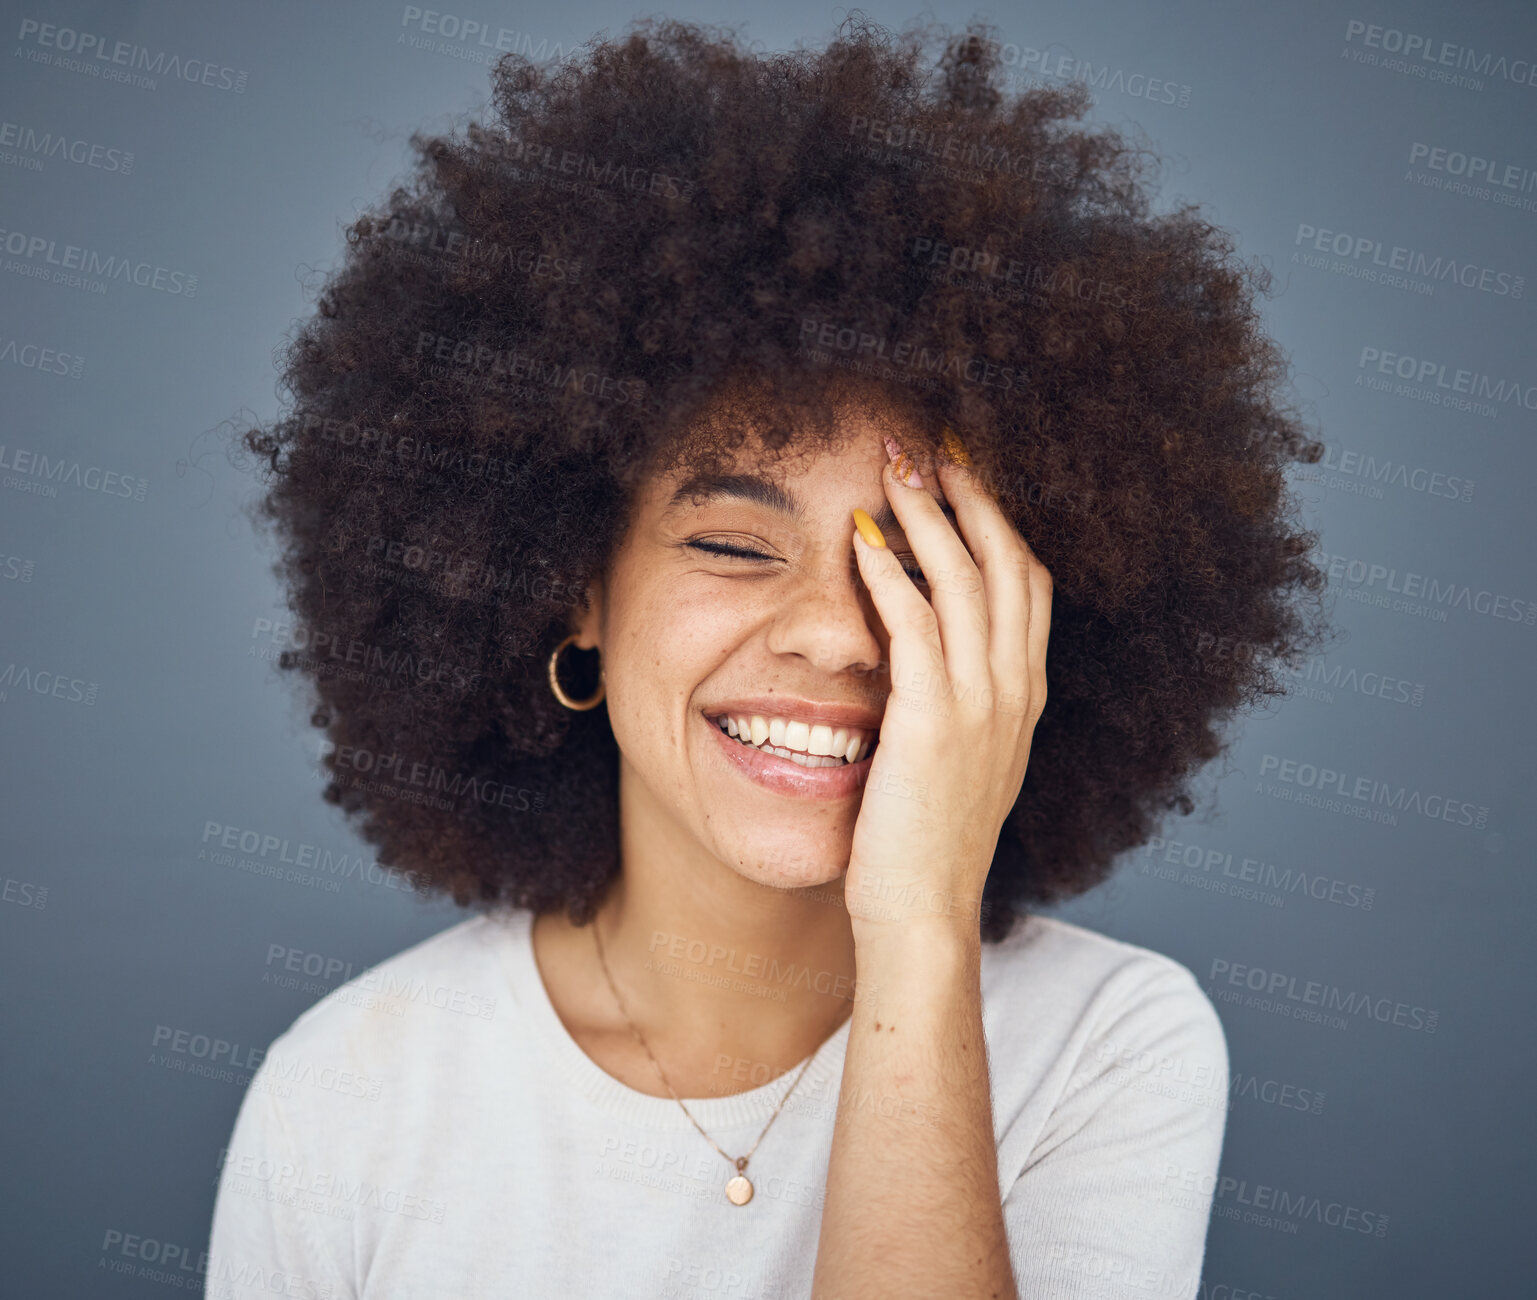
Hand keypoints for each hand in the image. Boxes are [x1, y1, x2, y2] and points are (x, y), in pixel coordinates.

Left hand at [844, 432, 1051, 942]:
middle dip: (971, 497)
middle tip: (931, 447)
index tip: (964, 481)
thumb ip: (955, 710)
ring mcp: (982, 706)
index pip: (1028, 587)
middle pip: (1007, 564)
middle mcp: (1016, 692)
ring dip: (929, 515)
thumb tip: (926, 672)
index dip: (999, 525)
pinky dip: (892, 571)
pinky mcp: (933, 722)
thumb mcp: (959, 766)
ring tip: (896, 465)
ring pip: (966, 580)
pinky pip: (915, 623)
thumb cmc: (924, 847)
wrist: (923, 917)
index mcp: (1024, 700)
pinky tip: (862, 537)